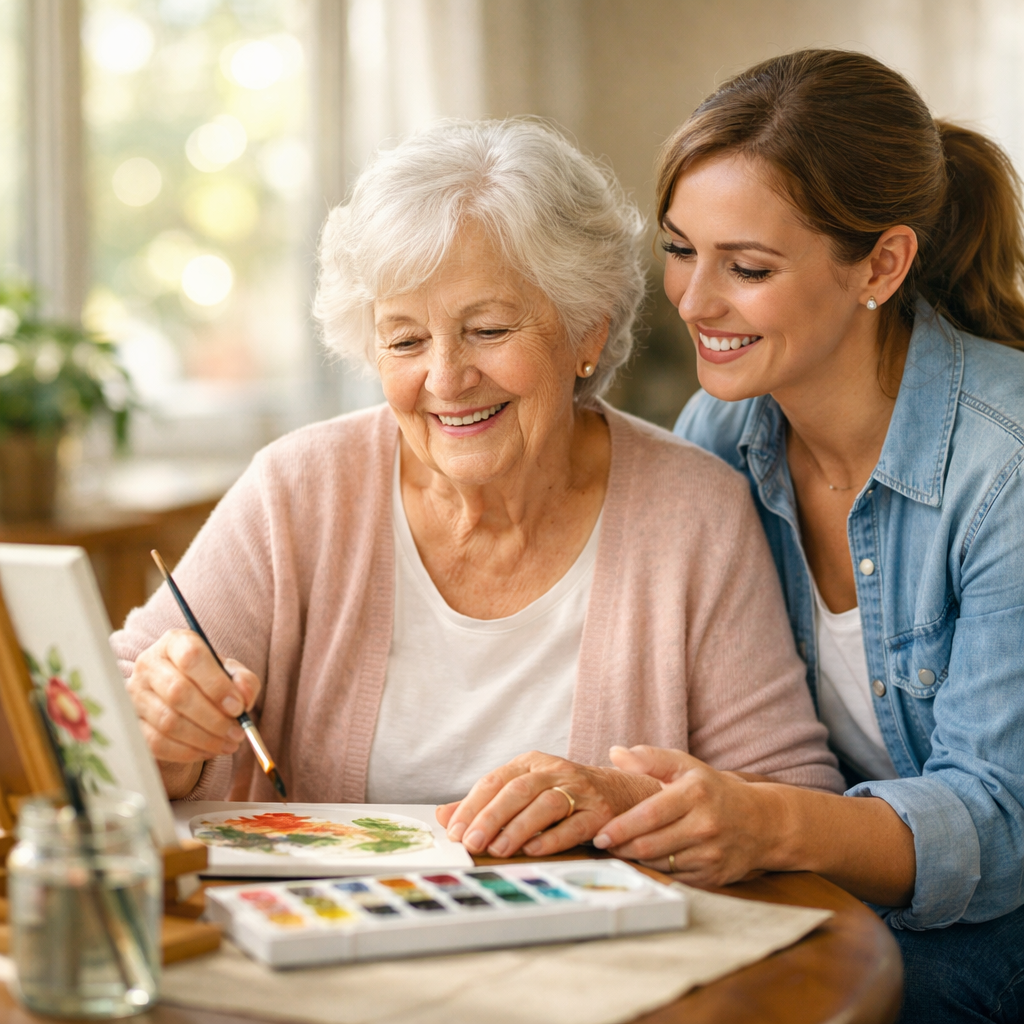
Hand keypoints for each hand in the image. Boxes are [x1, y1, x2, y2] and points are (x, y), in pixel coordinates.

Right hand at [126, 629, 260, 796]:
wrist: (181, 699)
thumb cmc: (209, 681)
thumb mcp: (231, 674)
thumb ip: (244, 681)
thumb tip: (243, 697)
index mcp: (175, 643)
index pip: (191, 656)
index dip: (217, 685)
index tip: (238, 707)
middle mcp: (149, 664)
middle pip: (178, 692)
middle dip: (214, 718)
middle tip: (237, 732)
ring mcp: (135, 695)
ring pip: (168, 721)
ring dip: (204, 738)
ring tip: (228, 744)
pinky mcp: (131, 723)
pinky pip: (157, 743)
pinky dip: (188, 751)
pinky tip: (208, 750)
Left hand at [435, 750, 660, 857]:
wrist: (622, 792)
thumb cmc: (565, 794)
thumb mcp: (524, 791)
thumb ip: (486, 804)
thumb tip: (444, 816)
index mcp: (531, 763)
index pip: (496, 780)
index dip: (473, 805)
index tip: (455, 830)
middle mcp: (555, 771)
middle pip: (518, 790)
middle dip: (491, 817)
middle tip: (472, 842)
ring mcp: (581, 790)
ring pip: (546, 804)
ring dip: (519, 828)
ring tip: (499, 849)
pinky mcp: (601, 812)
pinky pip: (575, 824)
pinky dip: (553, 838)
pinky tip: (534, 850)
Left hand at [591, 745, 779, 886]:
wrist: (761, 823)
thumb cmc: (713, 790)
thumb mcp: (686, 766)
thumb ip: (650, 758)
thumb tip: (615, 753)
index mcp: (695, 793)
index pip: (649, 815)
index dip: (621, 827)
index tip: (600, 835)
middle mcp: (705, 825)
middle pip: (650, 845)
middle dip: (621, 847)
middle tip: (604, 843)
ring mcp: (711, 854)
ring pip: (659, 864)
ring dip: (636, 858)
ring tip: (622, 848)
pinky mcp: (713, 876)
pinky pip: (673, 876)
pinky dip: (656, 869)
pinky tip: (648, 858)